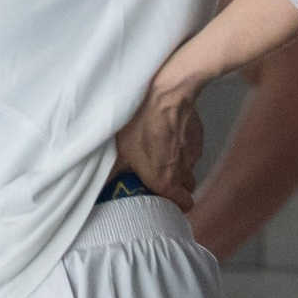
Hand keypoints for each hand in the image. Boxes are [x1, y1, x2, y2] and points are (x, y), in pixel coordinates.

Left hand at [114, 68, 204, 204]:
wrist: (166, 93)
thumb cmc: (141, 122)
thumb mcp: (121, 150)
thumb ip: (115, 172)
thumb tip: (99, 187)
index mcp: (166, 181)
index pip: (184, 204)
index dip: (176, 203)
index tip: (165, 197)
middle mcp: (184, 171)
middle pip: (188, 187)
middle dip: (177, 184)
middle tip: (160, 173)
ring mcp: (193, 154)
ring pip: (189, 166)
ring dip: (180, 162)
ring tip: (162, 149)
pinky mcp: (199, 137)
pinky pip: (192, 148)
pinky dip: (184, 145)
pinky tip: (170, 133)